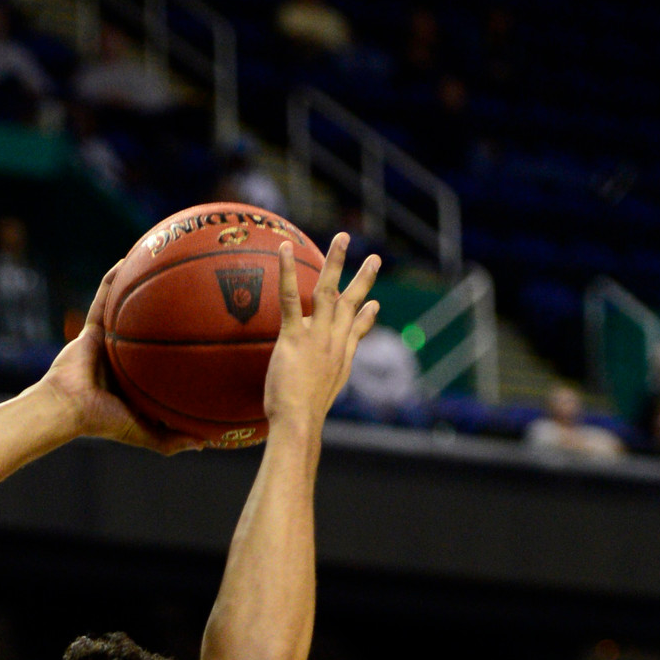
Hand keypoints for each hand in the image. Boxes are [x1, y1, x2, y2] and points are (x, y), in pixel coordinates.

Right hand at [39, 265, 204, 455]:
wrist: (67, 408)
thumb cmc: (101, 422)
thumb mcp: (142, 433)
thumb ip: (170, 440)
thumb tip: (204, 443)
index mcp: (136, 379)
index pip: (163, 361)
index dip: (181, 347)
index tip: (206, 335)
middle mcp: (124, 356)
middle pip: (151, 328)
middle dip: (169, 312)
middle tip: (194, 294)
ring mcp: (108, 339)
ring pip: (128, 308)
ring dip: (141, 286)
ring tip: (161, 263)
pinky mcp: (91, 328)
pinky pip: (103, 298)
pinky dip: (113, 278)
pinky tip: (128, 258)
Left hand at [262, 231, 380, 435]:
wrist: (299, 422)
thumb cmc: (303, 417)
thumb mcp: (322, 397)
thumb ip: (327, 380)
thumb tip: (334, 370)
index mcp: (341, 357)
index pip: (357, 330)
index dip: (366, 316)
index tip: (374, 303)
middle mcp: (333, 342)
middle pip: (351, 304)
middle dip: (363, 279)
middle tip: (374, 257)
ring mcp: (316, 336)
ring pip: (328, 291)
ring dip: (336, 262)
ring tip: (343, 237)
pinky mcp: (294, 336)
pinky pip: (291, 297)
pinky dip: (287, 272)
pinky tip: (286, 249)